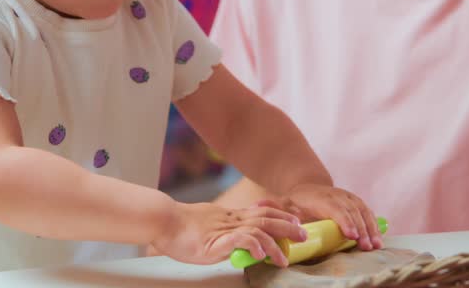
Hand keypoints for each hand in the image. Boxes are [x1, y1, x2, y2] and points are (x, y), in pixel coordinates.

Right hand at [149, 201, 306, 266]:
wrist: (164, 221)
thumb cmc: (181, 227)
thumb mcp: (210, 227)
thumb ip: (226, 233)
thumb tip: (237, 244)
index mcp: (232, 216)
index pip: (263, 212)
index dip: (282, 215)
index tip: (296, 221)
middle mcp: (232, 220)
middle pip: (267, 218)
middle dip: (288, 227)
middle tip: (304, 236)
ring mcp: (225, 229)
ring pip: (259, 230)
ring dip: (276, 243)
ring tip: (285, 257)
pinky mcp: (216, 240)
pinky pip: (241, 240)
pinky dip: (254, 245)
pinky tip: (261, 255)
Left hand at [271, 183, 383, 250]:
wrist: (308, 186)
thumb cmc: (296, 200)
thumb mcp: (283, 202)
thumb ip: (272, 206)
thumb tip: (256, 207)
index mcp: (321, 197)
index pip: (335, 208)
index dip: (344, 221)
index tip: (351, 235)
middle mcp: (337, 195)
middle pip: (352, 212)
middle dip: (361, 229)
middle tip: (366, 246)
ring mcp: (348, 197)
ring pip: (363, 212)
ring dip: (371, 228)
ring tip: (375, 245)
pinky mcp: (356, 202)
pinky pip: (367, 212)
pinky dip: (374, 225)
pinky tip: (379, 239)